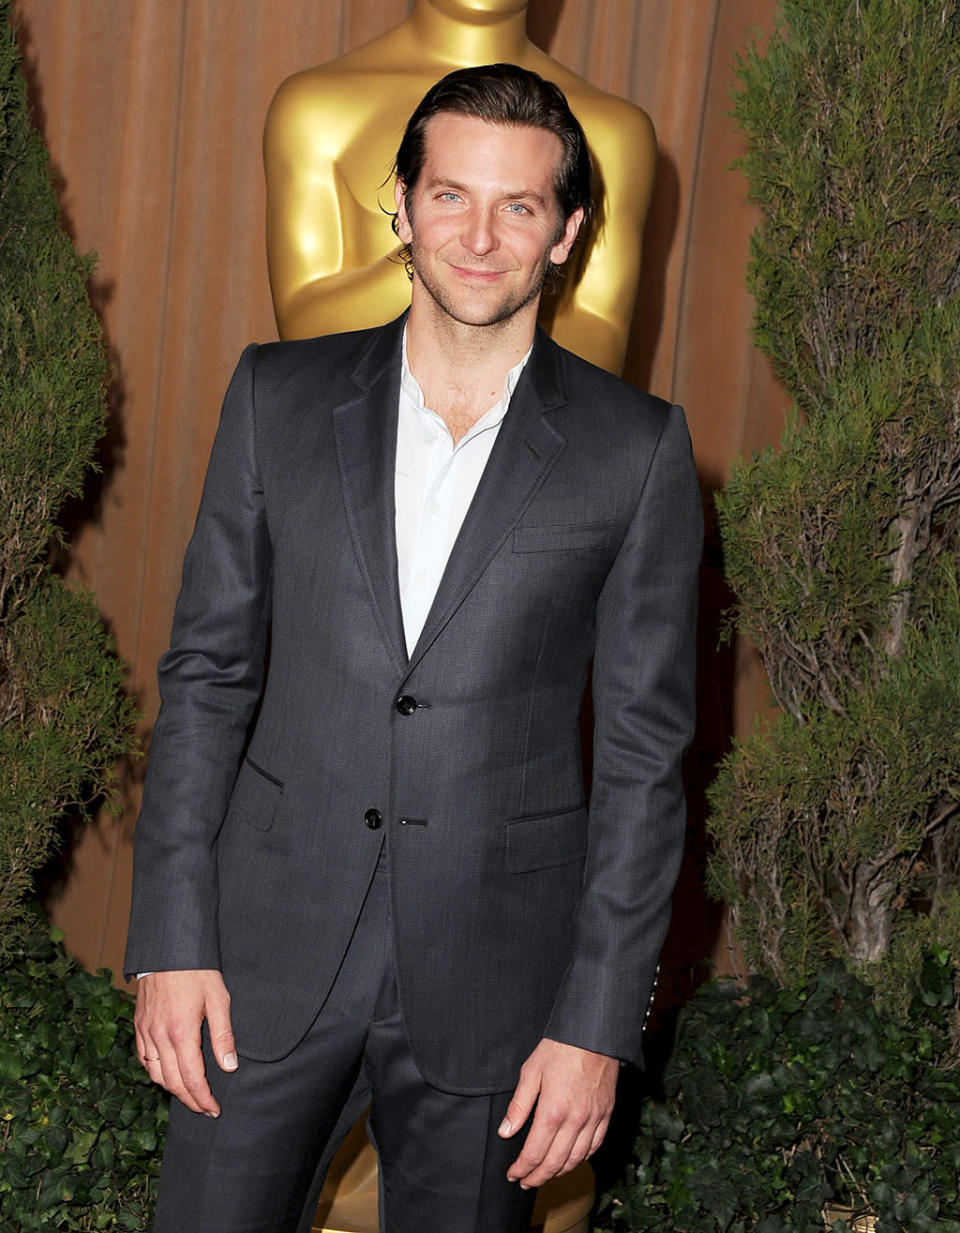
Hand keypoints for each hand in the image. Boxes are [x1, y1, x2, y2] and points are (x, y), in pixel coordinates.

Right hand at [134, 969, 236, 1115]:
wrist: (168, 948)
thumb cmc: (197, 970)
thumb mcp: (218, 998)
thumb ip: (223, 1035)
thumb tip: (229, 1066)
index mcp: (181, 1032)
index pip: (192, 1078)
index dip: (203, 1099)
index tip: (214, 1109)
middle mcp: (159, 1036)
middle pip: (172, 1082)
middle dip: (190, 1100)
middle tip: (205, 1108)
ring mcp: (145, 1031)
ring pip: (155, 1074)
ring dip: (172, 1089)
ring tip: (189, 1095)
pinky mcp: (139, 1025)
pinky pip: (143, 1058)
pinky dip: (155, 1072)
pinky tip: (167, 1074)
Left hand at [499, 1038, 618, 1188]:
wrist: (593, 1033)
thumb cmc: (560, 1048)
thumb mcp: (531, 1071)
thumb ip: (519, 1106)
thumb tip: (506, 1132)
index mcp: (553, 1111)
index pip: (535, 1152)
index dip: (522, 1168)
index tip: (513, 1174)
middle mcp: (575, 1120)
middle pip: (555, 1162)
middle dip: (537, 1177)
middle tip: (525, 1182)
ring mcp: (593, 1119)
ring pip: (576, 1159)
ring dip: (559, 1172)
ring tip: (545, 1175)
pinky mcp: (606, 1114)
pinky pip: (594, 1146)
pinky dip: (581, 1159)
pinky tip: (572, 1160)